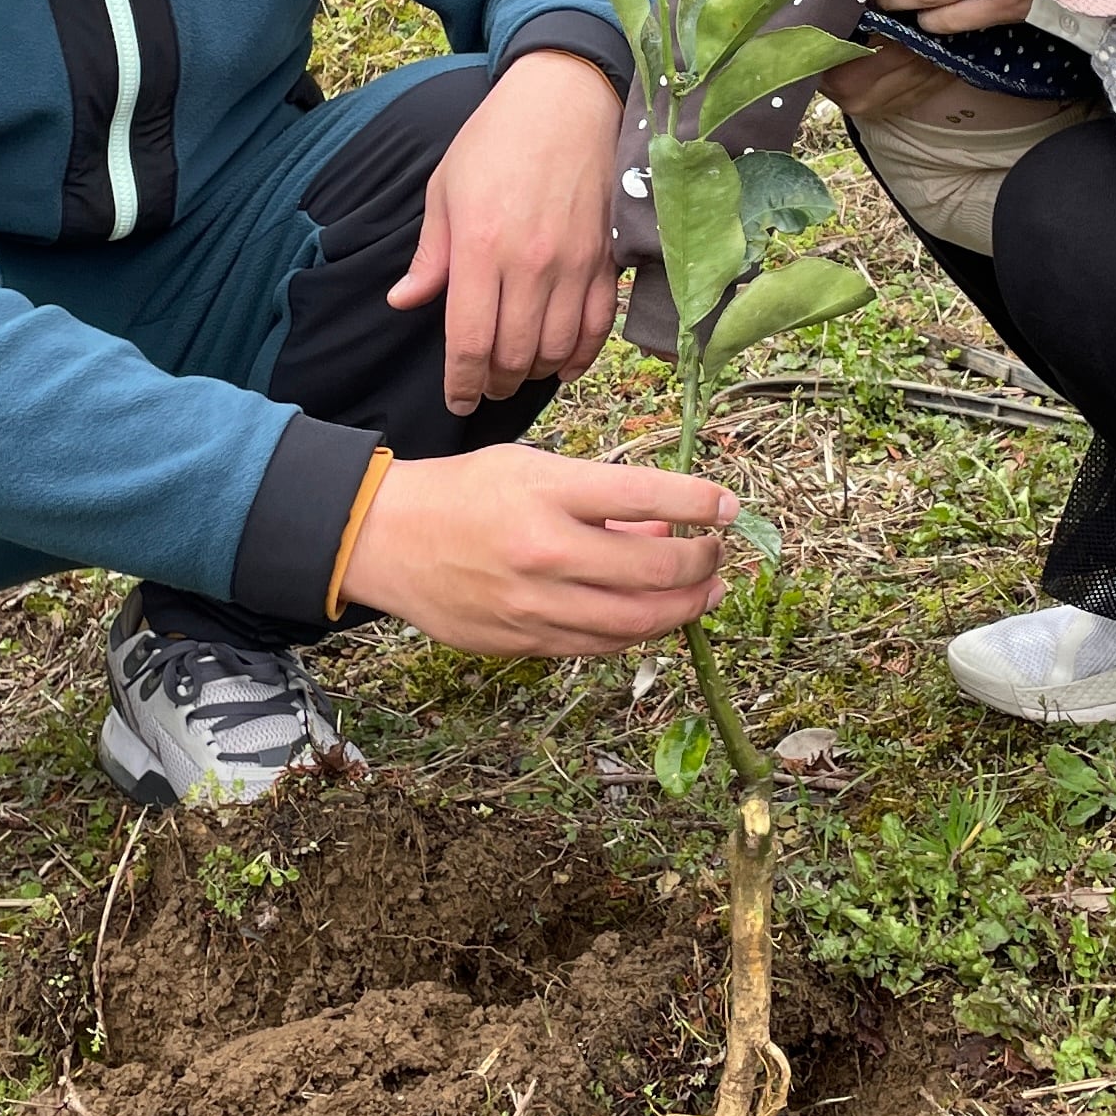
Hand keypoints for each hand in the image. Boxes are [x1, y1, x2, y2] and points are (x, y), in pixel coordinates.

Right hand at [342, 447, 732, 654]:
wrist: (386, 538)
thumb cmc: (464, 492)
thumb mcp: (532, 469)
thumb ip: (600, 497)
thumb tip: (663, 520)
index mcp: (548, 492)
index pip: (647, 496)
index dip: (701, 503)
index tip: (729, 507)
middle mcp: (544, 550)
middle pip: (654, 568)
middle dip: (702, 562)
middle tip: (717, 553)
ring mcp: (533, 603)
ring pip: (635, 620)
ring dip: (684, 608)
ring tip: (704, 593)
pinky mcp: (521, 641)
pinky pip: (598, 646)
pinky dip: (636, 633)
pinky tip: (654, 617)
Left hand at [386, 50, 622, 412]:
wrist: (565, 100)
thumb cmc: (495, 139)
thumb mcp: (445, 190)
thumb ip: (430, 256)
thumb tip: (403, 302)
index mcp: (480, 247)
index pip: (469, 342)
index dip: (461, 384)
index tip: (456, 401)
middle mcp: (530, 264)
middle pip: (514, 356)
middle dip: (495, 384)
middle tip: (484, 387)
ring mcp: (575, 264)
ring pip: (556, 350)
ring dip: (535, 374)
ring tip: (518, 373)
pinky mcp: (607, 260)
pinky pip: (598, 328)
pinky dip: (580, 356)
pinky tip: (562, 362)